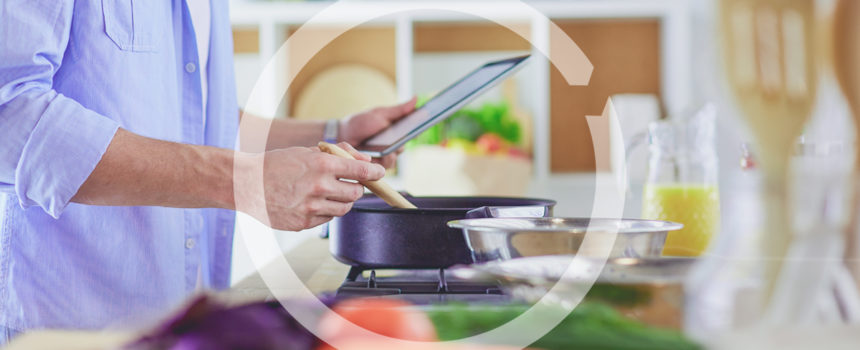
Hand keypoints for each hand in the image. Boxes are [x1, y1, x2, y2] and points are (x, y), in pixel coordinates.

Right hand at [235, 142, 383, 230]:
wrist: (246, 184)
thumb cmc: (276, 164)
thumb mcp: (307, 151)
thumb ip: (339, 153)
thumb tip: (366, 159)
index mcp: (321, 165)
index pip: (360, 171)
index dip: (374, 172)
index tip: (380, 173)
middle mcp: (319, 187)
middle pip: (356, 193)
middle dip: (356, 187)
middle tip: (349, 182)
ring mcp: (311, 207)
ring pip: (344, 208)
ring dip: (343, 200)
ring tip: (329, 191)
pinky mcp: (304, 223)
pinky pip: (328, 219)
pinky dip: (327, 211)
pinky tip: (314, 201)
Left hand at [340, 97, 416, 168]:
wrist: (342, 136)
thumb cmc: (360, 123)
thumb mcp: (380, 114)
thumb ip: (399, 110)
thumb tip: (416, 99)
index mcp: (397, 130)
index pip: (413, 131)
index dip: (419, 128)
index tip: (424, 122)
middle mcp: (394, 144)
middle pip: (404, 146)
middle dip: (399, 141)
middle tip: (395, 136)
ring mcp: (386, 155)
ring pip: (394, 157)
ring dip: (386, 150)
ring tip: (377, 144)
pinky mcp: (377, 165)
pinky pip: (384, 165)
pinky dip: (377, 159)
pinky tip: (370, 153)